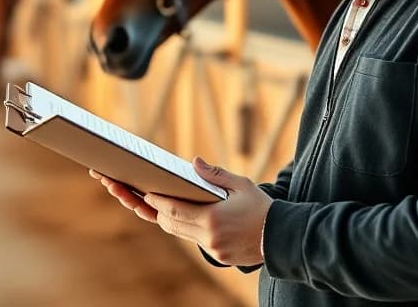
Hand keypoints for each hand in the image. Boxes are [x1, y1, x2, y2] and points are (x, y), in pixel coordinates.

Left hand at [92, 157, 271, 266]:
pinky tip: (176, 213)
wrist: (284, 238)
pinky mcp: (217, 256)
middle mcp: (209, 237)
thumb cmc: (263, 208)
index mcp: (213, 219)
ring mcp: (212, 249)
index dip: (154, 200)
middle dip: (152, 208)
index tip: (140, 190)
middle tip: (134, 193)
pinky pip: (191, 239)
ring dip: (164, 218)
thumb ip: (215, 174)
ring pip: (177, 233)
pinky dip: (181, 226)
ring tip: (148, 202)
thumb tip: (193, 161)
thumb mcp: (242, 185)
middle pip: (169, 223)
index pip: (172, 210)